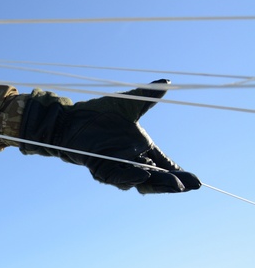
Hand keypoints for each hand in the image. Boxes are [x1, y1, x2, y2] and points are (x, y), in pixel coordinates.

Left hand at [18, 80, 200, 193]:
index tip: (197, 181)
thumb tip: (167, 82)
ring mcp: (116, 165)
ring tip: (174, 184)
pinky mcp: (99, 167)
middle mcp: (131, 160)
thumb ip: (148, 97)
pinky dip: (130, 177)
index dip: (180, 173)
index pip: (165, 164)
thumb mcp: (127, 104)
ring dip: (156, 182)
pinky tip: (144, 176)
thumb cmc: (97, 113)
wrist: (70, 118)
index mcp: (141, 148)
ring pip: (139, 181)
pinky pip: (116, 176)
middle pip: (156, 177)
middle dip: (173, 182)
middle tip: (191, 185)